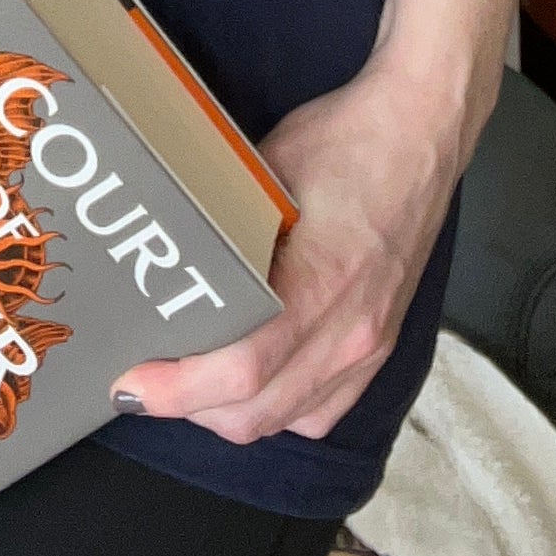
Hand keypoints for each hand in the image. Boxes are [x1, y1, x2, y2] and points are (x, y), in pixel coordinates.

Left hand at [109, 55, 478, 444]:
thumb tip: (168, 250)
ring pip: (288, 419)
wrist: (421, 136)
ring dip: (231, 414)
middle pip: (259, 411)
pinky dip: (279, 410)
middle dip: (190, 409)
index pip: (244, 368)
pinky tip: (252, 385)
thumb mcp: (268, 169)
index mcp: (323, 283)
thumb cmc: (348, 142)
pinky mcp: (380, 346)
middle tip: (145, 382)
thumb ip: (225, 221)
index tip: (133, 383)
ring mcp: (370, 345)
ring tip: (189, 384)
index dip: (180, 389)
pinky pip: (322, 410)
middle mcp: (350, 330)